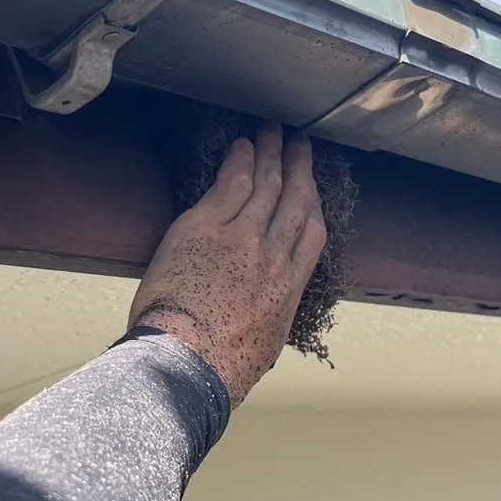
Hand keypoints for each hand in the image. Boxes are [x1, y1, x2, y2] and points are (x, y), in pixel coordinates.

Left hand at [128, 125, 327, 406]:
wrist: (187, 362)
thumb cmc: (220, 368)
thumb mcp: (264, 348)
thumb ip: (268, 319)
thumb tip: (261, 318)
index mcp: (288, 289)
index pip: (312, 236)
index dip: (312, 207)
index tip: (311, 191)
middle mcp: (273, 256)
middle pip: (294, 200)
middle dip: (298, 168)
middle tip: (301, 144)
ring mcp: (242, 238)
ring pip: (265, 185)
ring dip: (271, 154)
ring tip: (274, 132)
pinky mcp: (205, 227)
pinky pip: (228, 184)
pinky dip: (239, 161)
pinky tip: (242, 145)